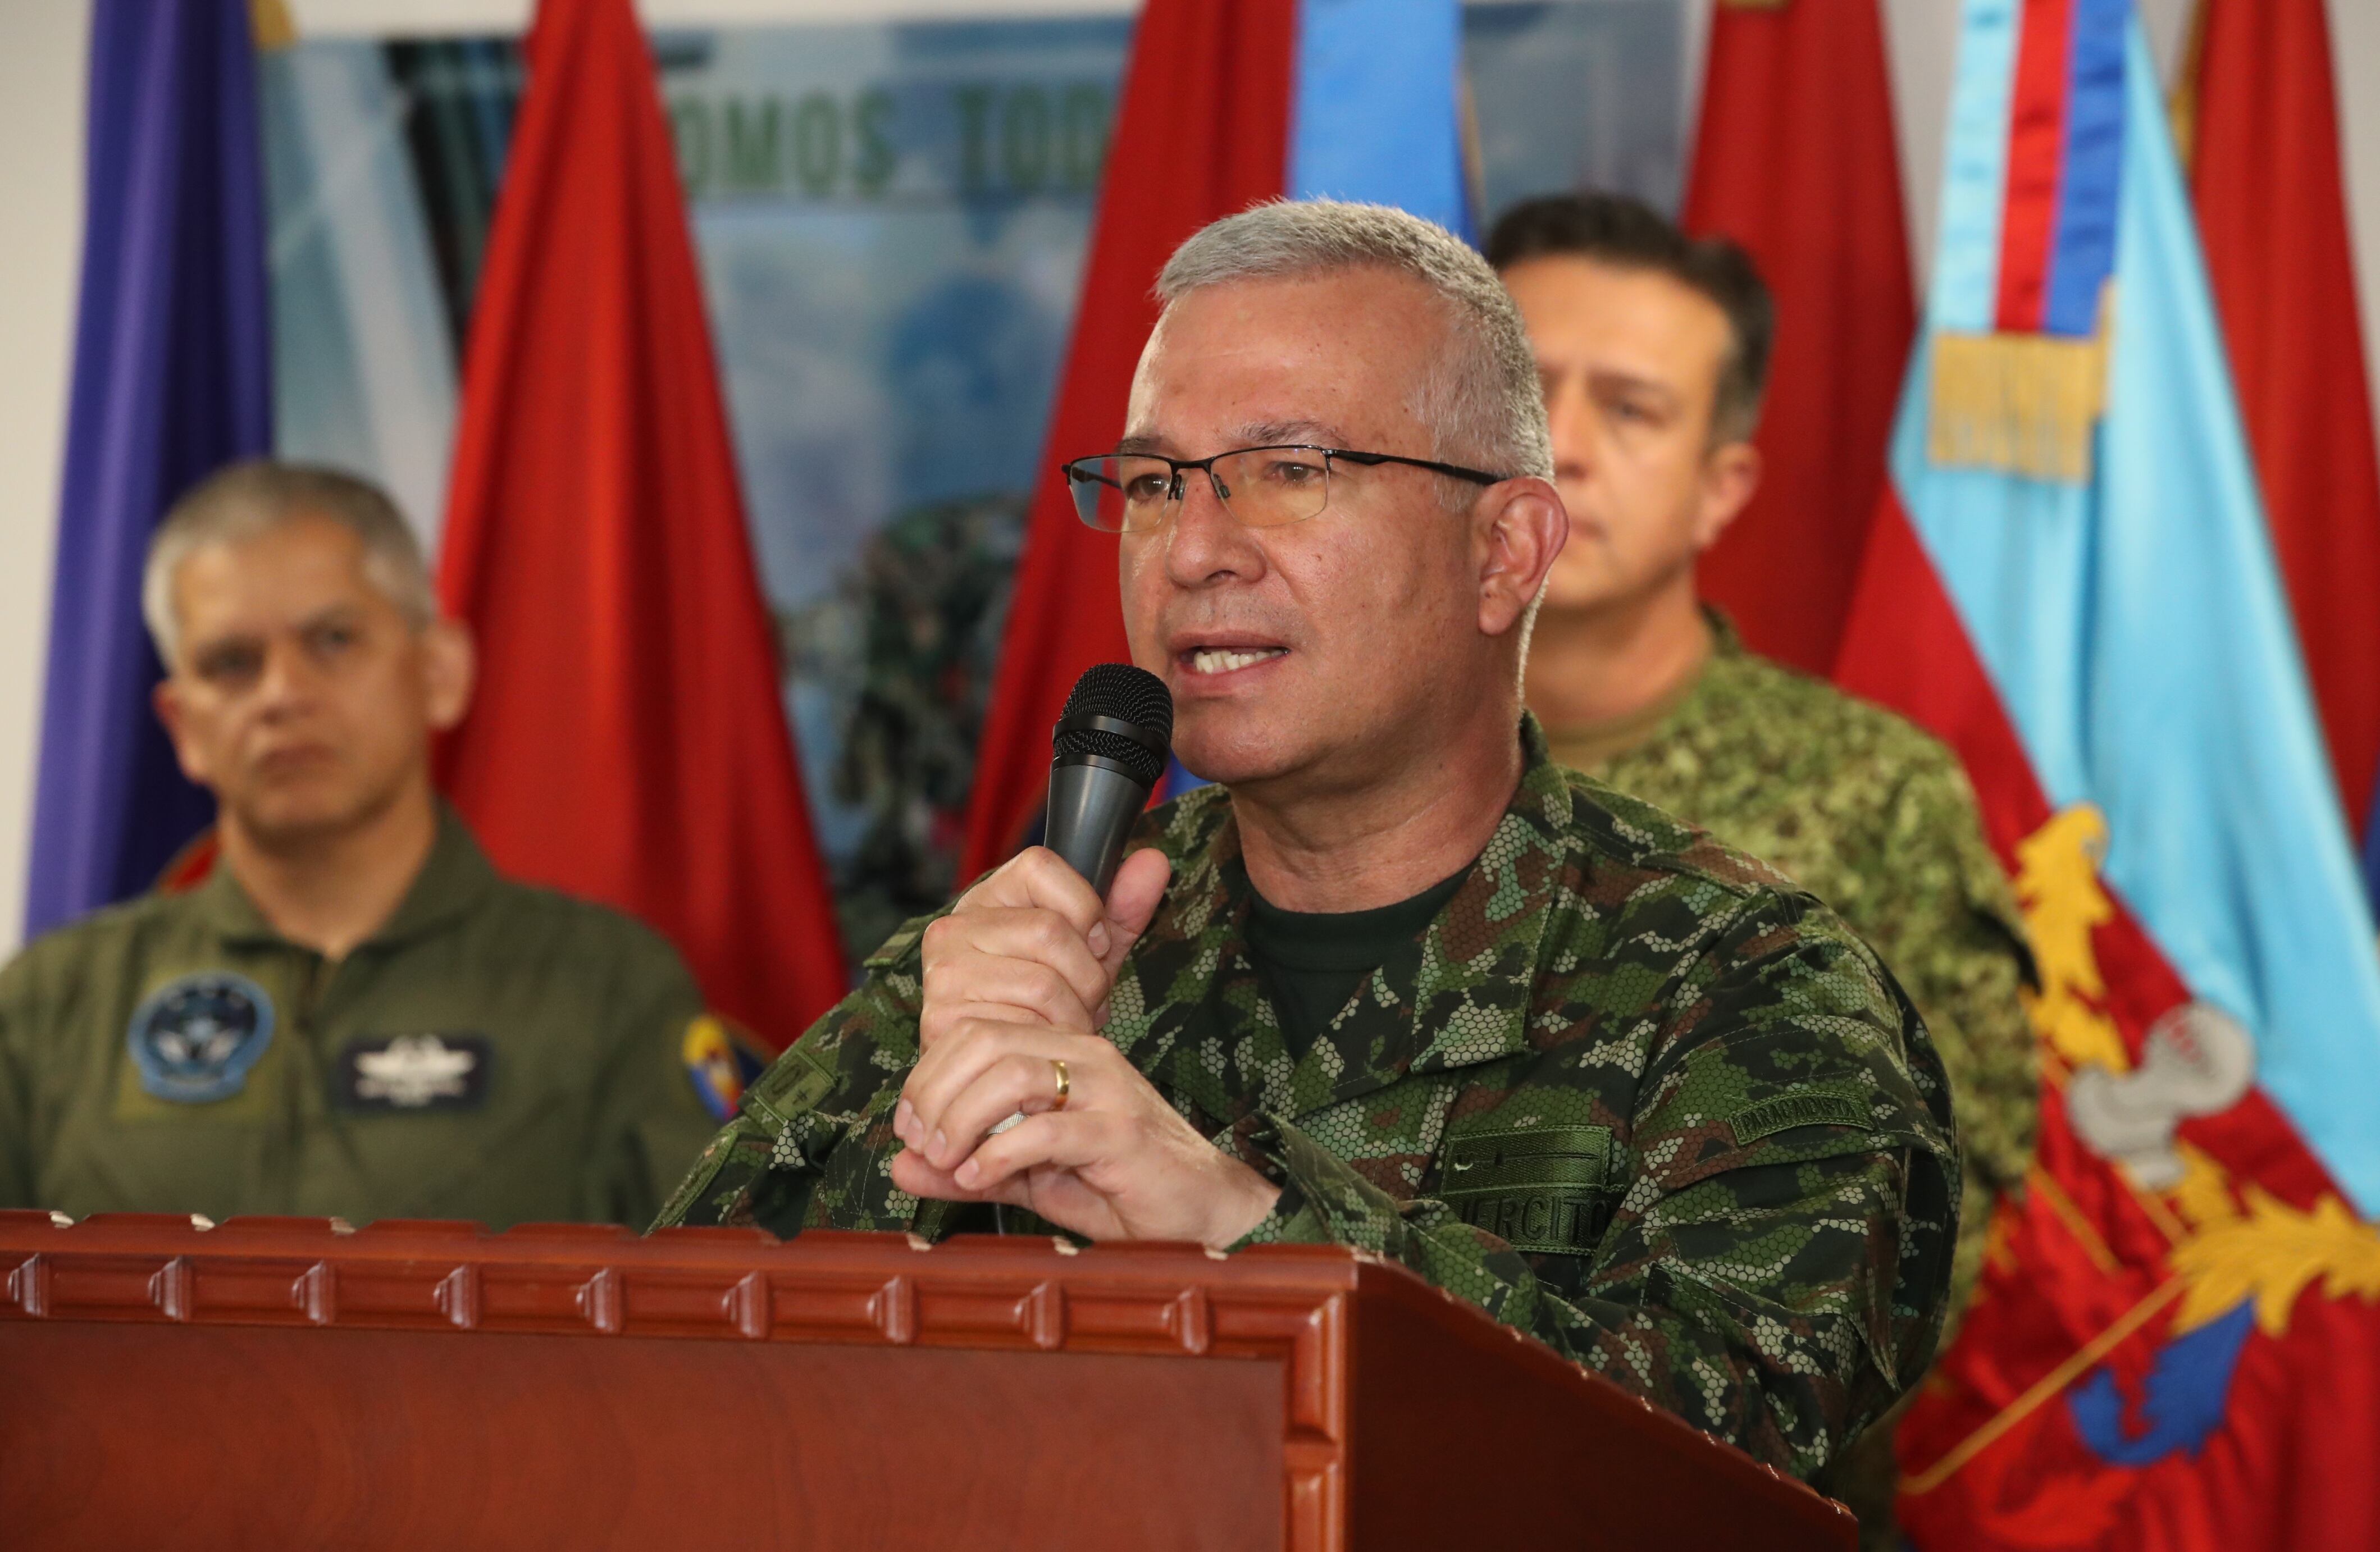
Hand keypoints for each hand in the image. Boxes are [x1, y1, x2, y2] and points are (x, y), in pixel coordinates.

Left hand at [894, 844, 1279, 1247]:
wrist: (1199, 1214)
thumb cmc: (1114, 1189)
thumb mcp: (1026, 1176)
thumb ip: (966, 1167)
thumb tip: (899, 1167)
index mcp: (1060, 1051)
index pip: (975, 1031)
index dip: (928, 1074)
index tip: (909, 1128)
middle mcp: (1083, 1056)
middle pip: (986, 1041)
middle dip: (937, 1092)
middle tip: (920, 1142)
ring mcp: (1107, 1090)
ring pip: (1013, 1074)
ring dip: (963, 1121)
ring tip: (948, 1162)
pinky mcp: (1122, 1132)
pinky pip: (1047, 1130)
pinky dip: (1000, 1154)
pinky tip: (981, 1178)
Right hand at [915, 846, 1171, 1046]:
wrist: (1001, 1075)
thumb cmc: (1046, 1008)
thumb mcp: (1089, 954)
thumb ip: (1121, 909)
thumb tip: (1154, 860)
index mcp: (987, 899)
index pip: (1040, 866)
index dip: (1084, 906)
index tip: (1096, 943)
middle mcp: (954, 928)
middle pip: (1049, 929)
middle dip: (1088, 976)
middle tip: (1088, 1002)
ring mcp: (945, 974)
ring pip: (1043, 983)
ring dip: (1074, 1016)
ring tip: (1069, 1026)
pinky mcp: (945, 1021)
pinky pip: (1025, 1026)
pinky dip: (1052, 1043)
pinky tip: (1047, 1047)